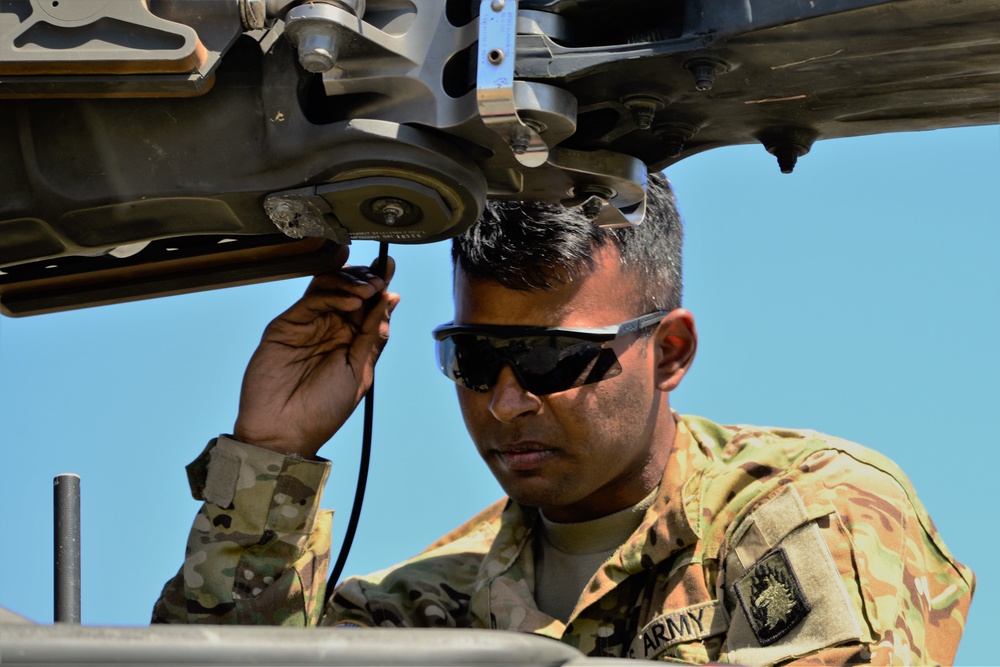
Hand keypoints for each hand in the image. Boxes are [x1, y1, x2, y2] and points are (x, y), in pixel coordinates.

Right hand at [232, 247, 399, 456]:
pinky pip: (311, 298)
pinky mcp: (288, 324)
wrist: (284, 430)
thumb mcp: (360, 371)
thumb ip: (373, 334)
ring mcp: (309, 323)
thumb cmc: (323, 410)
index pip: (368, 304)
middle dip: (366, 278)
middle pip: (349, 288)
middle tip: (378, 279)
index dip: (379, 283)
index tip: (389, 266)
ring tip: (367, 289)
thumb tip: (392, 299)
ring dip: (351, 281)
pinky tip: (350, 300)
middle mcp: (331, 328)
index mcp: (352, 340)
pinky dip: (332, 293)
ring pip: (329, 286)